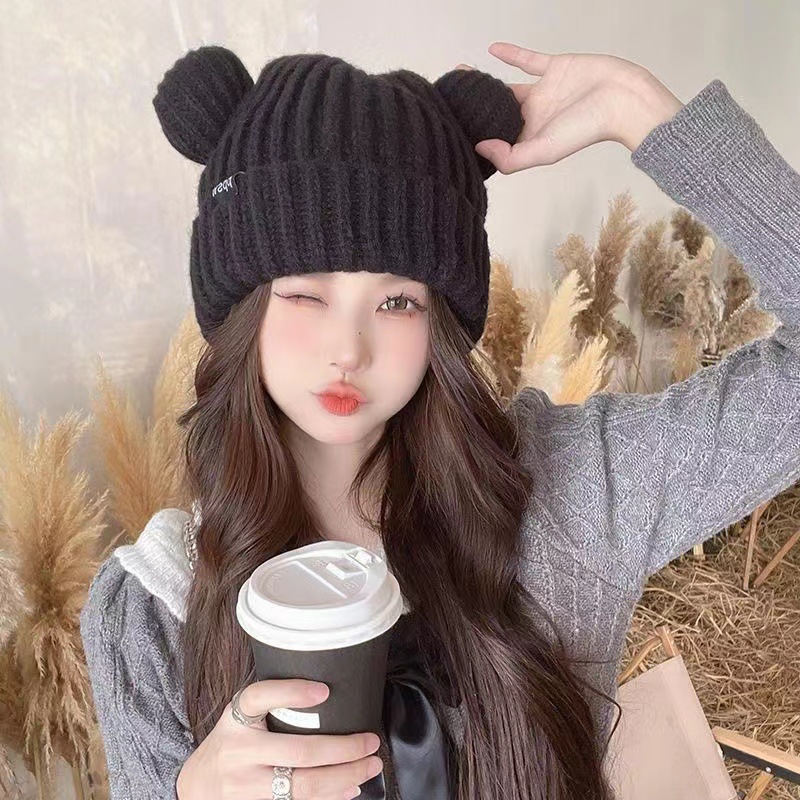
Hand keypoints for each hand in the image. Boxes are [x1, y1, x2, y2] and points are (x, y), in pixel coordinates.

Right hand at [176, 679, 383, 798]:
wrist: (195, 787)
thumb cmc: (230, 743)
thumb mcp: (239, 717)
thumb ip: (270, 704)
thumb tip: (325, 694)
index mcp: (235, 720)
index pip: (259, 697)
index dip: (292, 693)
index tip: (325, 690)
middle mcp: (239, 754)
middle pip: (300, 752)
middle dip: (344, 749)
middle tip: (370, 742)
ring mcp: (245, 788)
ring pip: (304, 787)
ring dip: (344, 778)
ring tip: (368, 767)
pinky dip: (329, 798)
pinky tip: (347, 790)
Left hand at [455, 42, 683, 172]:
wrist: (622, 99)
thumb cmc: (586, 129)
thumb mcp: (544, 151)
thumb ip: (512, 156)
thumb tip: (479, 148)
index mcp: (529, 137)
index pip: (496, 138)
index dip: (475, 136)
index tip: (451, 131)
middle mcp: (533, 116)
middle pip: (495, 112)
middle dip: (473, 109)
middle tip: (447, 101)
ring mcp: (544, 91)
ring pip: (506, 85)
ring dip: (485, 82)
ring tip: (461, 76)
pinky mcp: (555, 68)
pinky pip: (529, 60)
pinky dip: (511, 54)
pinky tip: (490, 50)